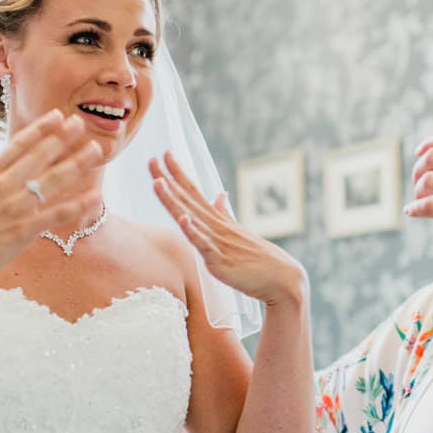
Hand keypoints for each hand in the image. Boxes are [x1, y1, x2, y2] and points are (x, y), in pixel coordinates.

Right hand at [0, 111, 103, 290]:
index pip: (18, 144)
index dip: (40, 128)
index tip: (58, 114)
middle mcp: (1, 185)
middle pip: (39, 156)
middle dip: (63, 138)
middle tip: (81, 122)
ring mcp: (12, 207)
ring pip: (51, 180)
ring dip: (77, 163)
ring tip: (96, 150)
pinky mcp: (21, 231)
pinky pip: (55, 214)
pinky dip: (76, 205)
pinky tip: (95, 196)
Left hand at [149, 152, 306, 306]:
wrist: (282, 279)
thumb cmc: (259, 259)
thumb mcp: (237, 231)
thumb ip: (225, 213)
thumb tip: (219, 194)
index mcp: (218, 220)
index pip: (194, 192)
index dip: (178, 173)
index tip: (164, 153)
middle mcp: (216, 226)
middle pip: (187, 199)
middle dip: (168, 179)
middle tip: (151, 158)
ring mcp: (218, 242)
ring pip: (191, 217)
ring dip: (174, 200)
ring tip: (158, 182)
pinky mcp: (220, 261)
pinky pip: (204, 245)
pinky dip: (194, 232)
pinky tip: (184, 219)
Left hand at [405, 129, 432, 253]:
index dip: (429, 144)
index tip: (420, 153)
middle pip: (431, 157)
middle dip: (419, 169)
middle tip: (418, 181)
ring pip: (426, 180)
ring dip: (418, 190)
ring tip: (420, 198)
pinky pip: (426, 205)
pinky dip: (415, 208)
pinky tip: (412, 211)